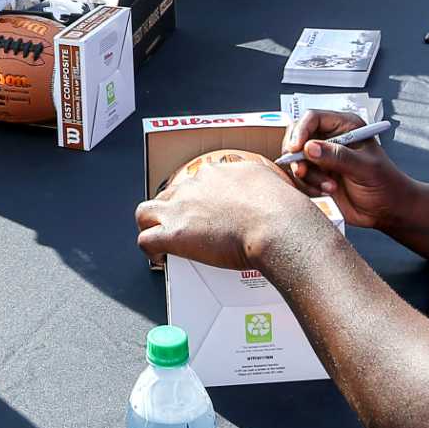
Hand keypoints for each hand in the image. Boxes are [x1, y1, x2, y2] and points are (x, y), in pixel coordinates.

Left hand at [136, 152, 330, 272]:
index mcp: (220, 172)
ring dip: (151, 224)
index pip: (198, 182)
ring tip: (160, 237)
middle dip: (174, 210)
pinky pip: (145, 239)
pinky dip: (150, 249)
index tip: (205, 211)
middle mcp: (196, 185)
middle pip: (170, 194)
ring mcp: (182, 209)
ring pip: (146, 212)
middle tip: (185, 226)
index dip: (198, 199)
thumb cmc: (283, 211)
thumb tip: (264, 190)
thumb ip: (260, 184)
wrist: (278, 226)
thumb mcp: (273, 182)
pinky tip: (159, 256)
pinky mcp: (174, 234)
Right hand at [281, 110, 419, 231]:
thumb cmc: (385, 184)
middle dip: (297, 155)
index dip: (301, 131)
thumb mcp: (364, 168)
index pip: (313, 118)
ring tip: (328, 186)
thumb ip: (338, 156)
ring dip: (308, 175)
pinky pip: (300, 176)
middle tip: (302, 170)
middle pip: (298, 136)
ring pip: (296, 159)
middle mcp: (331, 139)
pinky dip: (308, 186)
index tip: (296, 148)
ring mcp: (322, 157)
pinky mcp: (317, 175)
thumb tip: (310, 148)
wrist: (387, 210)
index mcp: (345, 126)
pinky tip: (326, 191)